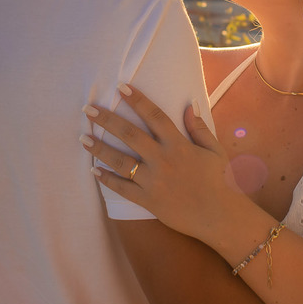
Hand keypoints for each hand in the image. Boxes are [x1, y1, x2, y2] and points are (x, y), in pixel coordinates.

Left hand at [82, 85, 245, 247]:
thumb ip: (200, 128)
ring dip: (100, 148)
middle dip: (107, 120)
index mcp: (179, 145)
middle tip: (88, 109)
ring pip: (121, 161)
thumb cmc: (219, 181)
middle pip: (129, 135)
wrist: (219, 216)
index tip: (121, 87)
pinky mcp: (148, 200)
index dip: (138, 100)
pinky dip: (107, 179)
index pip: (155, 116)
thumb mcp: (214, 151)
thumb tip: (190, 104)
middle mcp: (162, 160)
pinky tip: (93, 170)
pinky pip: (123, 188)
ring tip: (83, 137)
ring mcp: (153, 181)